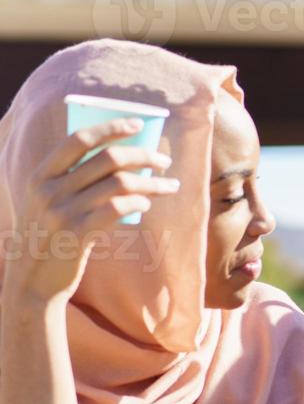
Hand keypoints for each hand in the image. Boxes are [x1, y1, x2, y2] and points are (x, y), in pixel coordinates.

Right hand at [6, 118, 177, 304]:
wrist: (33, 280)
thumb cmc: (49, 237)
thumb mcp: (46, 203)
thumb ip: (68, 182)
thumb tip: (117, 161)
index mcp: (40, 174)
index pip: (79, 139)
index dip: (111, 127)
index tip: (138, 124)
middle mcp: (49, 189)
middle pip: (107, 158)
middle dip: (143, 154)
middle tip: (164, 161)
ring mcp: (63, 211)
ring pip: (120, 183)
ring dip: (152, 182)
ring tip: (170, 185)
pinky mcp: (79, 233)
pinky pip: (119, 208)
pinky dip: (139, 202)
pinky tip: (147, 204)